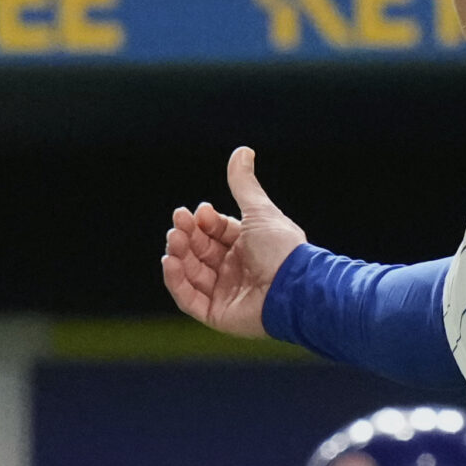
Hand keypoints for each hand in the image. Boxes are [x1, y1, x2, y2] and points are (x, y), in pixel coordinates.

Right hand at [161, 146, 307, 338]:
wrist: (295, 288)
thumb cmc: (283, 249)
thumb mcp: (259, 211)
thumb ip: (244, 184)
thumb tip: (242, 151)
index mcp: (247, 247)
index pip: (215, 232)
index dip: (203, 222)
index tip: (198, 212)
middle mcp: (235, 270)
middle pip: (199, 251)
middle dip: (186, 235)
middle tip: (179, 224)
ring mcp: (225, 293)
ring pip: (190, 273)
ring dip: (178, 254)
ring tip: (175, 239)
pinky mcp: (218, 314)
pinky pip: (189, 299)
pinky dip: (176, 281)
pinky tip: (170, 261)